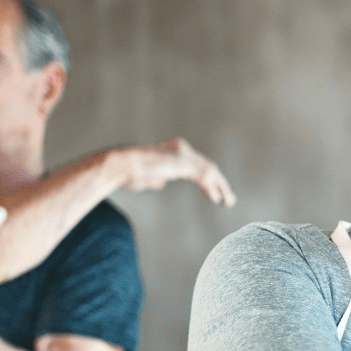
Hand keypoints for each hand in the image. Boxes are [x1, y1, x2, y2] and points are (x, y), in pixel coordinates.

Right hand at [119, 137, 235, 205]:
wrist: (122, 165)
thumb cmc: (128, 172)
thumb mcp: (146, 176)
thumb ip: (157, 177)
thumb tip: (162, 182)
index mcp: (172, 149)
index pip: (196, 163)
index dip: (207, 178)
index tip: (214, 191)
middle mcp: (180, 148)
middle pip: (206, 165)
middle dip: (218, 182)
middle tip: (227, 197)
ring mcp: (183, 154)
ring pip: (209, 171)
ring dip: (221, 187)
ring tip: (228, 202)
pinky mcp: (184, 162)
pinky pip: (205, 176)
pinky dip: (213, 188)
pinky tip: (218, 199)